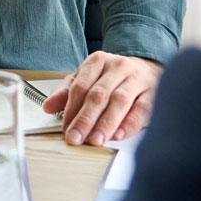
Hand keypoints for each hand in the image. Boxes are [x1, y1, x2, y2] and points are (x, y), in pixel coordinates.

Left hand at [42, 52, 162, 145]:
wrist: (147, 68)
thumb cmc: (113, 76)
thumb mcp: (87, 78)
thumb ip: (67, 92)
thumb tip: (47, 106)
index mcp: (97, 61)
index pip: (80, 86)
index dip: (71, 109)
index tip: (65, 129)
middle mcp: (117, 67)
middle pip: (98, 95)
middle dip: (85, 119)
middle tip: (76, 138)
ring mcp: (137, 78)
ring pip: (119, 101)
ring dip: (105, 123)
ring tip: (95, 140)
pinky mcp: (153, 91)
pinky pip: (142, 108)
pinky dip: (129, 123)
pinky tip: (119, 135)